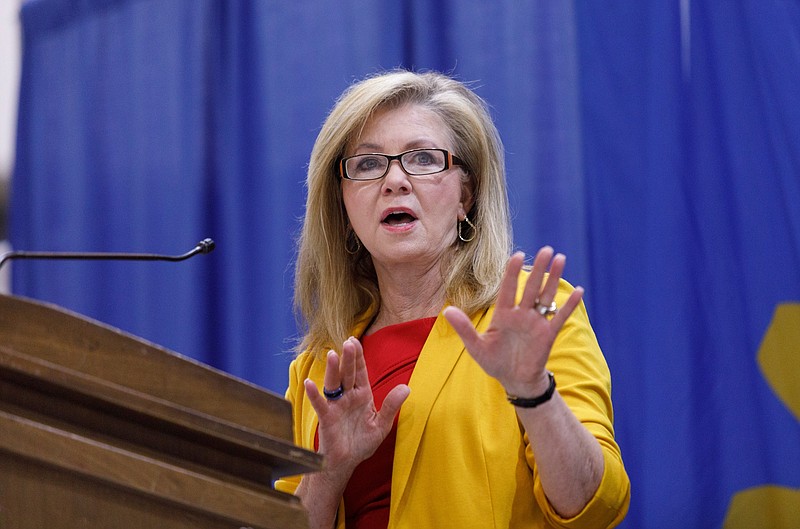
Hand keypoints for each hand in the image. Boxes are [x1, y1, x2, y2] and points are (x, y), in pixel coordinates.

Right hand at [304, 337, 409, 476]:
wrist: (346, 463)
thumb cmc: (362, 443)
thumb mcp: (381, 425)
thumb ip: (391, 406)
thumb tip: (406, 388)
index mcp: (362, 395)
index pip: (360, 372)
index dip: (358, 357)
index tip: (354, 340)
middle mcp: (347, 397)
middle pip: (347, 374)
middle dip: (348, 358)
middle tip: (348, 342)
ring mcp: (336, 406)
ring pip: (333, 384)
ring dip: (332, 370)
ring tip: (332, 354)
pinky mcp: (326, 418)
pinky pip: (320, 404)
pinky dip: (314, 394)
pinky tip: (310, 384)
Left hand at [443, 247, 582, 396]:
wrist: (514, 380)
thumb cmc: (494, 362)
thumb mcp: (476, 347)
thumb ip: (464, 328)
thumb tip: (447, 311)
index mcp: (503, 314)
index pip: (508, 289)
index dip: (512, 273)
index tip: (517, 255)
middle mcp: (521, 314)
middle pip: (530, 287)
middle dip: (538, 269)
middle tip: (545, 249)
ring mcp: (536, 322)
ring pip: (546, 296)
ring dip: (553, 279)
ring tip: (560, 259)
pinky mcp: (548, 334)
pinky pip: (559, 316)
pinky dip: (569, 305)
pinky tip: (579, 290)